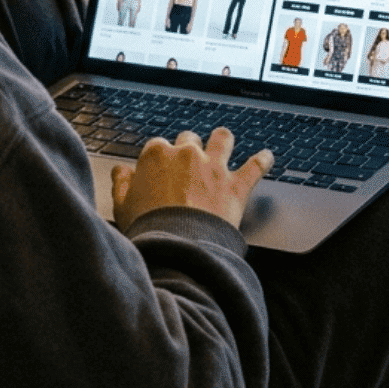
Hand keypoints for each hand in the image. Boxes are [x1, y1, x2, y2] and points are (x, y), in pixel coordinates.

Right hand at [112, 127, 272, 233]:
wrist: (177, 248)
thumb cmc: (148, 229)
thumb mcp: (121, 207)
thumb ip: (121, 184)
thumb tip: (121, 171)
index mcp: (156, 155)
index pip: (158, 145)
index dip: (160, 157)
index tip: (161, 168)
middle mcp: (187, 154)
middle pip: (189, 139)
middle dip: (189, 148)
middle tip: (189, 161)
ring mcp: (213, 167)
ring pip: (222, 139)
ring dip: (223, 140)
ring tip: (224, 141)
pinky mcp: (236, 185)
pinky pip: (255, 166)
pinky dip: (263, 160)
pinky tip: (267, 157)